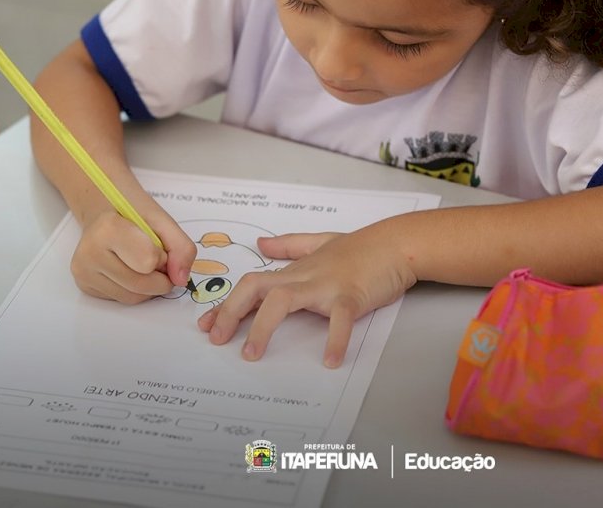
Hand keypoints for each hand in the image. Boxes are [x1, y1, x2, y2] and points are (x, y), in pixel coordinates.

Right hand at [70, 209, 196, 303]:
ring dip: (150, 287)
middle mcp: (90, 253)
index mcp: (108, 229)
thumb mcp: (164, 220)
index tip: (156, 243)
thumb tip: (181, 280)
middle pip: (141, 285)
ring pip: (132, 298)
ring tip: (144, 263)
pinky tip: (130, 270)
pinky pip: (122, 299)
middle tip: (157, 258)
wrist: (105, 208)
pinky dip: (136, 290)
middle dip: (160, 277)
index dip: (161, 256)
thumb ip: (181, 247)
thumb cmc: (134, 212)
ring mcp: (83, 272)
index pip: (148, 262)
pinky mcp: (84, 286)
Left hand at [197, 226, 417, 366]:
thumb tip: (261, 243)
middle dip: (231, 312)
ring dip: (263, 327)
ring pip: (284, 300)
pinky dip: (334, 340)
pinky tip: (329, 361)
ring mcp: (327, 285)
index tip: (206, 325)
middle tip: (216, 339)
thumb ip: (290, 245)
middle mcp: (305, 277)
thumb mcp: (321, 242)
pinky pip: (339, 319)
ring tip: (252, 355)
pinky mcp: (352, 295)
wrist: (397, 245)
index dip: (227, 304)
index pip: (253, 284)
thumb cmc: (362, 247)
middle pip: (257, 288)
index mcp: (297, 270)